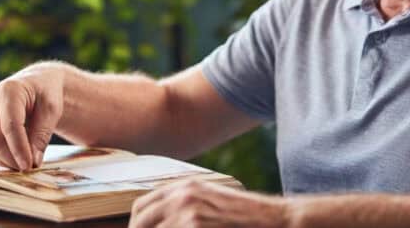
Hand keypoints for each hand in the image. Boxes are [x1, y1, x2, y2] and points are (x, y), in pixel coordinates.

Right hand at [0, 62, 64, 170]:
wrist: (37, 83)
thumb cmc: (47, 93)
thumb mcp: (52, 109)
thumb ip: (42, 134)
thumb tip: (33, 163)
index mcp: (9, 91)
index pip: (10, 126)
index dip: (19, 149)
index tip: (29, 166)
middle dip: (11, 158)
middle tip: (30, 169)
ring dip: (6, 161)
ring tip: (26, 165)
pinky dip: (1, 158)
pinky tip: (17, 160)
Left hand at [129, 179, 290, 227]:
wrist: (275, 220)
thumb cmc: (245, 216)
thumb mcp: (211, 200)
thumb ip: (184, 207)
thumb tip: (156, 222)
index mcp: (184, 186)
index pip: (140, 207)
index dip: (135, 227)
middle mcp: (182, 196)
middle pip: (139, 223)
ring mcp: (188, 213)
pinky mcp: (195, 227)